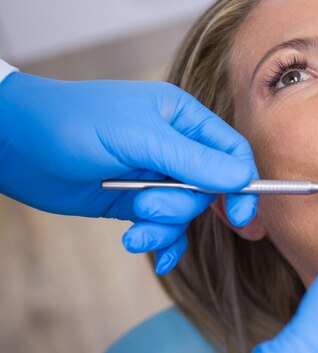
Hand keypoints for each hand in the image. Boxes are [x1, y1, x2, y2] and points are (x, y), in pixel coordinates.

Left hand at [0, 72, 258, 273]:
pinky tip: (148, 251)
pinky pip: (165, 228)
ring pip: (186, 212)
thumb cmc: (75, 122)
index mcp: (183, 119)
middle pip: (210, 189)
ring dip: (164, 225)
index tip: (241, 214)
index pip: (231, 152)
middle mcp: (175, 147)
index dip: (242, 183)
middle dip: (182, 206)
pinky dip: (161, 242)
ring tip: (134, 225)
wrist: (18, 144)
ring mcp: (156, 176)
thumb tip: (241, 179)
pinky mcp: (136, 201)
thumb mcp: (138, 137)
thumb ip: (192, 161)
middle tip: (148, 207)